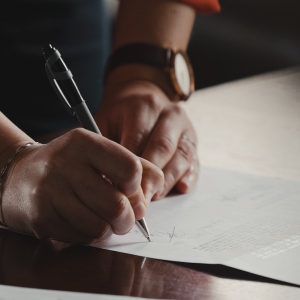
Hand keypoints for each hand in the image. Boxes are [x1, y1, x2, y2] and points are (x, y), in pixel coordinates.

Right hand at [0, 129, 163, 244]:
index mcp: (83, 142)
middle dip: (128, 219)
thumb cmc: (66, 166)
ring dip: (108, 230)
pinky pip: (81, 238)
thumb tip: (154, 190)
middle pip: (117, 205)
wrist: (15, 176)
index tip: (129, 190)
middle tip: (124, 218)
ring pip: (100, 227)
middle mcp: (64, 164)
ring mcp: (49, 192)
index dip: (137, 187)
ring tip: (102, 220)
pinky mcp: (41, 218)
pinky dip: (89, 236)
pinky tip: (80, 222)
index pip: (130, 169)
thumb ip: (132, 165)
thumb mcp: (96, 153)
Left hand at [96, 74, 198, 199]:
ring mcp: (186, 128)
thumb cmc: (118, 118)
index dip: (129, 168)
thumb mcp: (104, 123)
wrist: (141, 99)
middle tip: (137, 200)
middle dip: (150, 177)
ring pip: (181, 156)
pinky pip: (195, 162)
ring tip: (153, 197)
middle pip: (162, 148)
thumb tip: (103, 180)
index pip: (138, 140)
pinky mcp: (194, 142)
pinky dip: (189, 177)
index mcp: (144, 106)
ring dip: (168, 181)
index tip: (119, 189)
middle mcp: (169, 114)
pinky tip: (180, 188)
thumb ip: (104, 148)